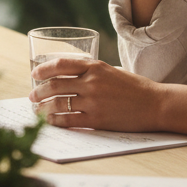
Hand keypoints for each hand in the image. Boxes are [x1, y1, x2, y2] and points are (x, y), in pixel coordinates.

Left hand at [28, 57, 164, 131]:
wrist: (155, 104)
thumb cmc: (134, 87)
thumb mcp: (111, 71)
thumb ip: (90, 72)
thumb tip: (65, 76)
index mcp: (95, 66)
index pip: (61, 64)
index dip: (43, 69)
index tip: (34, 74)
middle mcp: (92, 82)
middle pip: (55, 85)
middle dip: (38, 92)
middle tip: (32, 96)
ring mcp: (93, 101)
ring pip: (58, 103)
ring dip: (43, 108)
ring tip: (37, 110)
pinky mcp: (97, 119)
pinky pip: (69, 120)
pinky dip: (56, 121)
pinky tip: (50, 122)